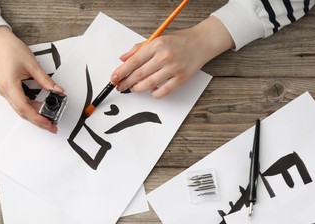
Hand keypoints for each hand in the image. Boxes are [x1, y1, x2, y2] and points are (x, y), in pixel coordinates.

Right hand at [0, 26, 63, 133]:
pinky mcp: (9, 90)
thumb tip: (58, 90)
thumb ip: (46, 80)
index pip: (24, 107)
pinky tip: (41, 111)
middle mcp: (6, 91)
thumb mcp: (33, 65)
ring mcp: (6, 91)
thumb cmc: (12, 50)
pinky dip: (31, 109)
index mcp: (10, 85)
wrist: (0, 43)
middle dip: (38, 121)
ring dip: (35, 116)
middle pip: (23, 112)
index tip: (47, 123)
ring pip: (21, 110)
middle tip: (52, 127)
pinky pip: (20, 103)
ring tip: (50, 121)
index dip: (36, 117)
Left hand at [111, 16, 234, 97]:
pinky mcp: (181, 78)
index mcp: (156, 45)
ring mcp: (173, 68)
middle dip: (126, 82)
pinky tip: (152, 91)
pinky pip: (164, 91)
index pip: (133, 61)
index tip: (113, 78)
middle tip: (120, 86)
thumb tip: (123, 59)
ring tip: (134, 88)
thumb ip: (139, 49)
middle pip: (139, 74)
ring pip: (149, 84)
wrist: (201, 42)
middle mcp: (164, 56)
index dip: (121, 72)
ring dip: (138, 88)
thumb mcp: (157, 39)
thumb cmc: (179, 41)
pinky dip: (155, 93)